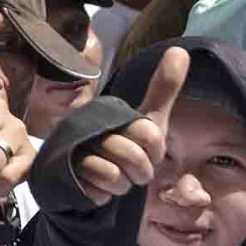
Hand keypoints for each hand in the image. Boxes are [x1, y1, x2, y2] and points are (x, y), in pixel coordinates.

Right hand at [73, 47, 187, 205]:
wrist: (83, 177)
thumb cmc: (120, 146)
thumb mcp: (147, 121)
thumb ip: (163, 88)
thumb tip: (180, 50)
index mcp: (111, 113)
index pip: (150, 132)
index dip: (154, 148)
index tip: (146, 148)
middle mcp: (89, 128)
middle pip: (133, 156)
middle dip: (139, 171)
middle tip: (129, 168)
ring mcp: (74, 151)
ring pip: (115, 175)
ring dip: (120, 185)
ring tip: (111, 177)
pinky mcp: (65, 176)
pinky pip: (97, 191)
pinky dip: (102, 195)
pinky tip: (94, 187)